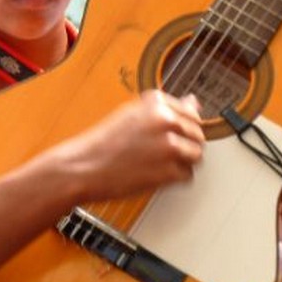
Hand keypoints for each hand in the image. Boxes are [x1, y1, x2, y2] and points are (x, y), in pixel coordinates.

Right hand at [53, 89, 204, 202]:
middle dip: (185, 145)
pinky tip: (152, 173)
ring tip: (156, 163)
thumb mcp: (133, 114)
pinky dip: (173, 179)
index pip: (191, 112)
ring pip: (197, 155)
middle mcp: (166, 120)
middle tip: (160, 152)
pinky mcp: (170, 171)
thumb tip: (194, 102)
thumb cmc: (104, 142)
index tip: (167, 135)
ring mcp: (170, 146)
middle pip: (198, 134)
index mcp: (156, 102)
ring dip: (182, 162)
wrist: (84, 166)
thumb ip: (165, 108)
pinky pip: (187, 176)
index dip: (180, 127)